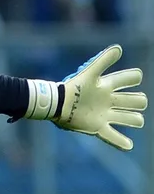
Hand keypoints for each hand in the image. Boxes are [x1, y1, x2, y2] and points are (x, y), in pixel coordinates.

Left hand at [26, 45, 147, 150]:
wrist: (55, 103)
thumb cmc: (72, 86)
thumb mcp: (90, 73)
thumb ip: (104, 61)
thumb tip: (119, 48)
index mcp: (107, 86)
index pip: (130, 79)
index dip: (134, 78)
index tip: (133, 78)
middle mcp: (108, 100)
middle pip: (135, 100)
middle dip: (138, 101)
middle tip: (128, 102)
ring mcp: (104, 114)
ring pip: (130, 118)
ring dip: (134, 119)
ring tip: (132, 120)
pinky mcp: (97, 127)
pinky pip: (113, 137)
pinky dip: (121, 142)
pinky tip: (127, 145)